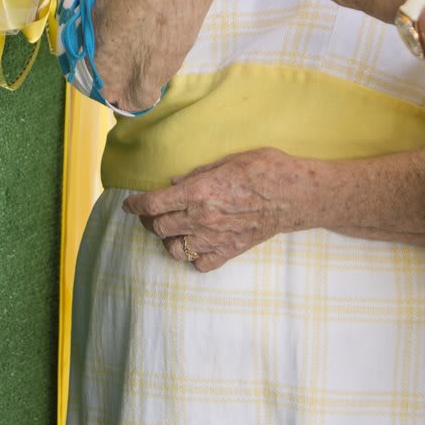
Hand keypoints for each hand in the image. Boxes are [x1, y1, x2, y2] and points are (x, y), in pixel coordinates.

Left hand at [122, 148, 306, 271]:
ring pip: (174, 248)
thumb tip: (174, 183)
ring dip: (169, 239)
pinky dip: (193, 256)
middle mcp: (202, 218)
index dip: (135, 205)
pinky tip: (197, 244)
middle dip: (149, 219)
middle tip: (151, 212)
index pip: (153, 204)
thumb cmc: (265, 169)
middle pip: (159, 227)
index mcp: (198, 191)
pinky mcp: (229, 251)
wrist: (296, 195)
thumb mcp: (227, 160)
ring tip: (174, 229)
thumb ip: (197, 174)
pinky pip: (199, 264)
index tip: (128, 204)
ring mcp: (215, 238)